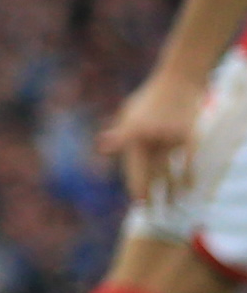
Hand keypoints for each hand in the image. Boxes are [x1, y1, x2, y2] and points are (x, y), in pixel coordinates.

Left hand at [101, 70, 211, 203]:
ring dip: (170, 192)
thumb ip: (119, 134)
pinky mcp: (189, 135)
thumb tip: (103, 149)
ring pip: (170, 172)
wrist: (177, 80)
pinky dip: (188, 176)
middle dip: (149, 195)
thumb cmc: (149, 98)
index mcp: (131, 133)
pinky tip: (189, 188)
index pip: (131, 168)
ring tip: (170, 207)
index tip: (137, 202)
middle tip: (149, 212)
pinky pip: (189, 162)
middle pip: (149, 175)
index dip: (135, 186)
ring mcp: (170, 137)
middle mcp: (149, 138)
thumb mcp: (128, 113)